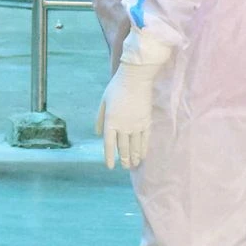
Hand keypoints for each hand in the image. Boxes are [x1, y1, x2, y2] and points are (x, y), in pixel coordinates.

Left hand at [95, 30, 170, 169]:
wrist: (136, 79)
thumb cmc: (116, 88)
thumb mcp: (103, 102)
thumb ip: (100, 119)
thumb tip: (99, 134)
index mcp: (111, 122)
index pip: (109, 144)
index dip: (109, 157)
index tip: (110, 166)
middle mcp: (123, 127)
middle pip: (123, 148)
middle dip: (124, 159)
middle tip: (124, 167)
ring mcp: (136, 126)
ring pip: (135, 147)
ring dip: (134, 157)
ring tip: (133, 165)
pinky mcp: (147, 123)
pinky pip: (145, 140)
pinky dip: (144, 149)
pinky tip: (143, 155)